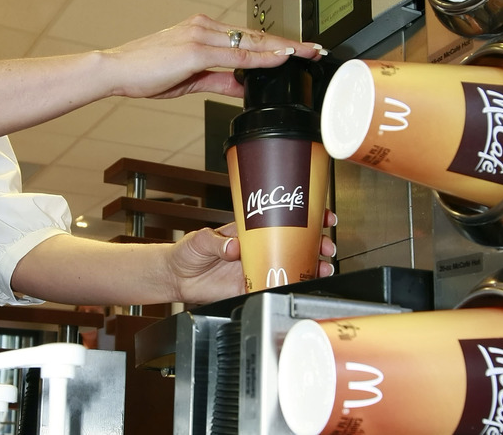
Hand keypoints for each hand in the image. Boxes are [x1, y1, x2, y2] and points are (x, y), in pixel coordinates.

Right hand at [101, 14, 324, 99]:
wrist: (115, 70)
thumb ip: (219, 81)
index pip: (248, 38)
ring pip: (251, 43)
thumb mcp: (189, 79)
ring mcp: (201, 36)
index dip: (275, 45)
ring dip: (282, 48)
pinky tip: (279, 59)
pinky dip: (260, 58)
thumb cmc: (144, 73)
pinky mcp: (195, 49)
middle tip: (313, 50)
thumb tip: (242, 87)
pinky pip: (236, 55)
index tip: (297, 51)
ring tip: (306, 54)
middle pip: (256, 36)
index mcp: (203, 32)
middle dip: (288, 44)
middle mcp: (204, 28)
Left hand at [167, 209, 337, 303]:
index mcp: (249, 231)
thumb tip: (234, 246)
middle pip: (294, 243)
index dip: (303, 216)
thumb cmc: (188, 251)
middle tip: (326, 245)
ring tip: (322, 266)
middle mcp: (257, 248)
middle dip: (316, 243)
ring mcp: (255, 268)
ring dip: (310, 265)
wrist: (176, 276)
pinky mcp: (249, 287)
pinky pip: (273, 286)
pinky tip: (301, 284)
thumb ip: (217, 242)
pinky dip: (288, 286)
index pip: (280, 219)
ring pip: (289, 265)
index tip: (321, 215)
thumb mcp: (200, 240)